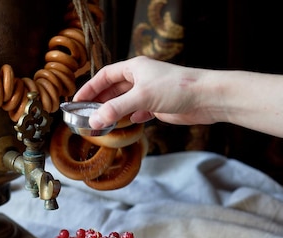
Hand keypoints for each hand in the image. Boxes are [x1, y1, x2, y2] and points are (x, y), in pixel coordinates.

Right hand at [74, 56, 217, 127]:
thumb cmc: (176, 89)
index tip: (77, 101)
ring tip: (100, 122)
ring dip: (114, 111)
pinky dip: (130, 117)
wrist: (205, 98)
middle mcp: (141, 78)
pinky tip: (126, 123)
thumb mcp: (141, 97)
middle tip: (86, 115)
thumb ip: (116, 109)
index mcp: (134, 68)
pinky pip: (139, 110)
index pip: (105, 75)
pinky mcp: (159, 105)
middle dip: (100, 101)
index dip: (90, 87)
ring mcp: (150, 92)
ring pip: (125, 101)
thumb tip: (95, 120)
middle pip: (114, 89)